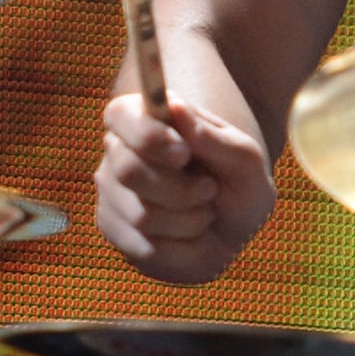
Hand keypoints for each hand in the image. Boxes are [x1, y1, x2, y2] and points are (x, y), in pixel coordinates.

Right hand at [96, 93, 276, 283]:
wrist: (231, 232)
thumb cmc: (237, 185)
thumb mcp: (243, 159)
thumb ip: (210, 136)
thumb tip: (175, 107)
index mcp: (145, 118)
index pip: (121, 116)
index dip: (150, 137)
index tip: (184, 155)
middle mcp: (119, 151)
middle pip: (129, 172)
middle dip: (183, 190)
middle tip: (210, 188)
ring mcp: (111, 192)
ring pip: (142, 215)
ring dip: (190, 221)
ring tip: (205, 213)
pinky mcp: (114, 231)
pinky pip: (146, 248)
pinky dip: (184, 248)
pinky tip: (191, 237)